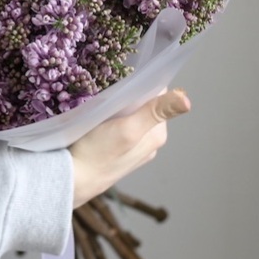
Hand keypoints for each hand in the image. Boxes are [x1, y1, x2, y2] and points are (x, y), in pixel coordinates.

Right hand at [69, 89, 190, 208]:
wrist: (71, 178)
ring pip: (131, 116)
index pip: (159, 97)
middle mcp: (150, 142)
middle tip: (107, 90)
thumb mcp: (127, 129)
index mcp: (157, 135)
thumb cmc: (97, 153)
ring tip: (100, 103)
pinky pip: (120, 126)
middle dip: (130, 94)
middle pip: (145, 106)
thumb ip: (154, 112)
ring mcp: (134, 148)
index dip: (143, 83)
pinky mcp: (118, 151)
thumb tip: (186, 99)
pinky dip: (111, 118)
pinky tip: (97, 119)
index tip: (123, 79)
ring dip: (119, 106)